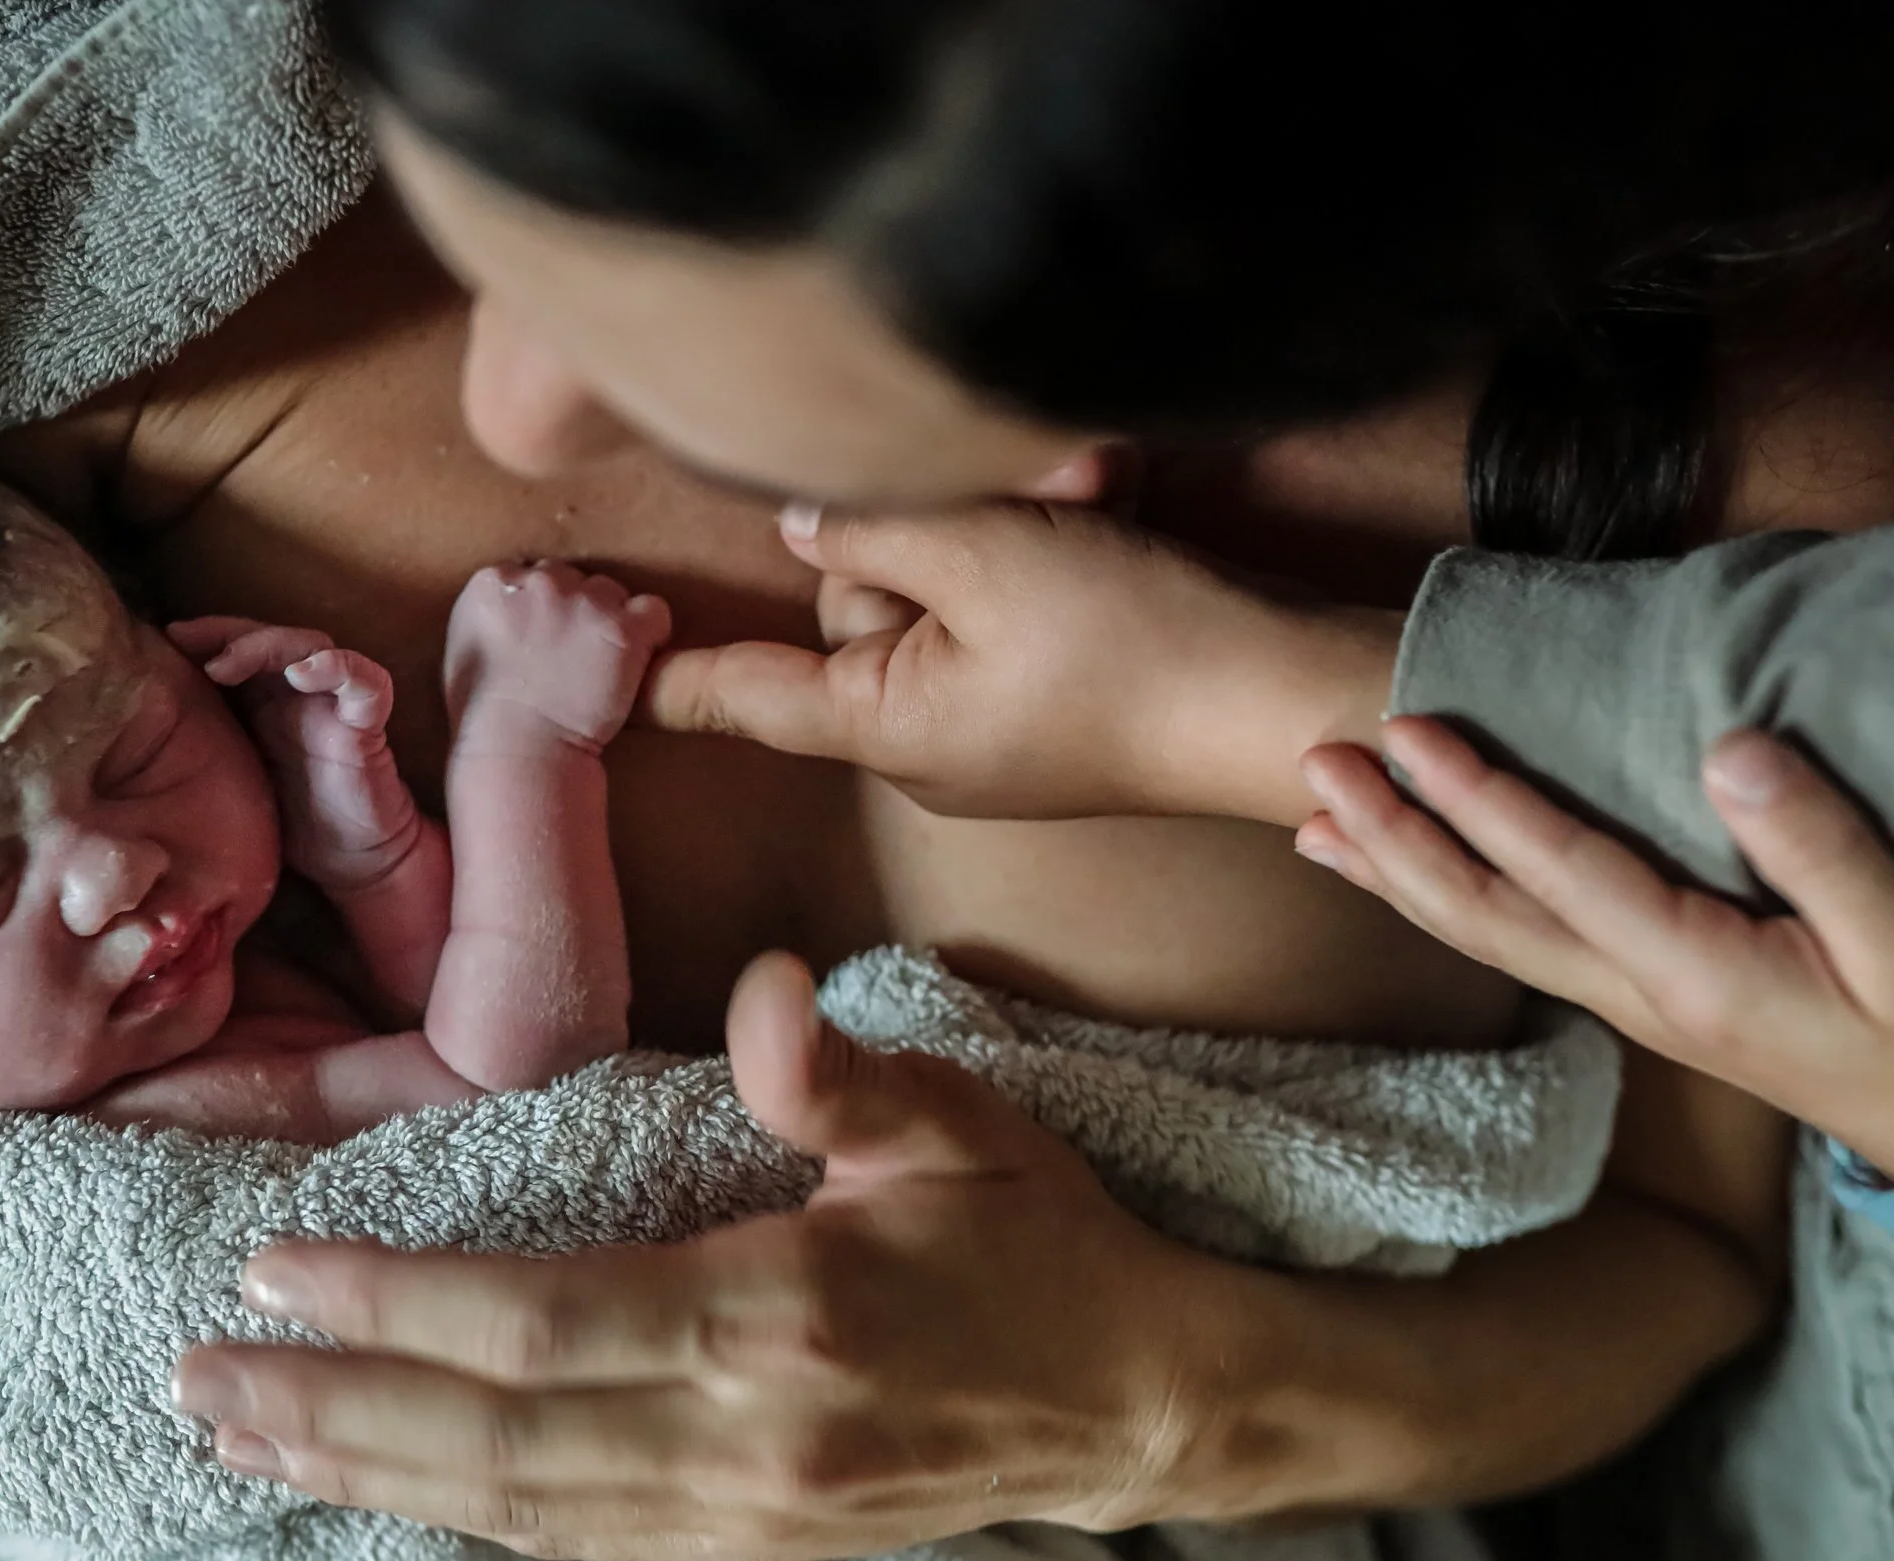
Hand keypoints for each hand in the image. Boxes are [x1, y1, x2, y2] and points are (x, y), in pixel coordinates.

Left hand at [168, 617, 426, 891]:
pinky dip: (337, 667)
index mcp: (264, 703)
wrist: (349, 862)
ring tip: (227, 664)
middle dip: (227, 632)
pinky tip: (302, 674)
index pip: (237, 647)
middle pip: (269, 636)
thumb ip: (195, 756)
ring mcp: (333, 705)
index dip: (206, 635)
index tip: (165, 640)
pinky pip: (367, 682)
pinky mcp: (366, 725)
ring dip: (270, 644)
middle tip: (187, 642)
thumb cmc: (287, 825)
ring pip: (312, 644)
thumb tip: (127, 751)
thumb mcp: (227, 782)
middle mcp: (298, 695)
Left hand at [170, 953, 1216, 1560]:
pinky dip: (467, 1539)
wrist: (1144, 1398)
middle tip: (193, 1381)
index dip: (396, 1303)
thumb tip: (766, 993)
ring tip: (243, 1444)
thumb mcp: (962, 1127)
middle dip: (332, 1413)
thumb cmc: (1042, 1242)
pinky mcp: (757, 1544)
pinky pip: (586, 1556)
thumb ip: (845, 1075)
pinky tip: (384, 1521)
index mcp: (782, 1314)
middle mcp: (746, 1434)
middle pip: (497, 1441)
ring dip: (369, 1480)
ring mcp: (747, 1511)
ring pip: (520, 1510)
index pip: (543, 1322)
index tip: (273, 1270)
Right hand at [445, 561, 672, 750]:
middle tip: (573, 652)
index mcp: (492, 583)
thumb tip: (508, 611)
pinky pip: (654, 611)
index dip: (540, 606)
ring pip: (610, 592)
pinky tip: (638, 658)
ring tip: (602, 661)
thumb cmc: (483, 718)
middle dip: (573, 608)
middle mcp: (539, 582)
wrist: (519, 750)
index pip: (529, 574)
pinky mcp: (625, 629)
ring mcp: (585, 603)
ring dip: (609, 619)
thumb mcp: (464, 651)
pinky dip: (651, 632)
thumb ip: (489, 617)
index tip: (542, 636)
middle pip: (570, 577)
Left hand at [642, 500, 1398, 822]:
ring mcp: (987, 725)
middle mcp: (922, 738)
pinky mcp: (1047, 702)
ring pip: (939, 591)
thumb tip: (798, 520)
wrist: (1280, 702)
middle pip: (856, 605)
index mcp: (883, 725)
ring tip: (1080, 494)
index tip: (614, 671)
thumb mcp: (985, 558)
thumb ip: (871, 527)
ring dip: (995, 529)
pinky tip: (1104, 510)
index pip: (747, 696)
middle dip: (920, 531)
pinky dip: (1039, 558)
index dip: (679, 676)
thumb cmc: (1133, 644)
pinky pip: (1002, 611)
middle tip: (1011, 490)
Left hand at [1297, 719, 1893, 1179]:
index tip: (1407, 732)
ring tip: (1316, 815)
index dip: (1474, 800)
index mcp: (1689, 975)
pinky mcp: (1634, 991)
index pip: (1554, 872)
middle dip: (1391, 837)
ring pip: (1482, 932)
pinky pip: (1513, 936)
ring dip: (1395, 870)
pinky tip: (1403, 868)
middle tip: (1314, 761)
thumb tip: (1727, 749)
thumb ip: (1819, 845)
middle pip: (1480, 913)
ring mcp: (1624, 998)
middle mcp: (1632, 992)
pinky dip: (1443, 896)